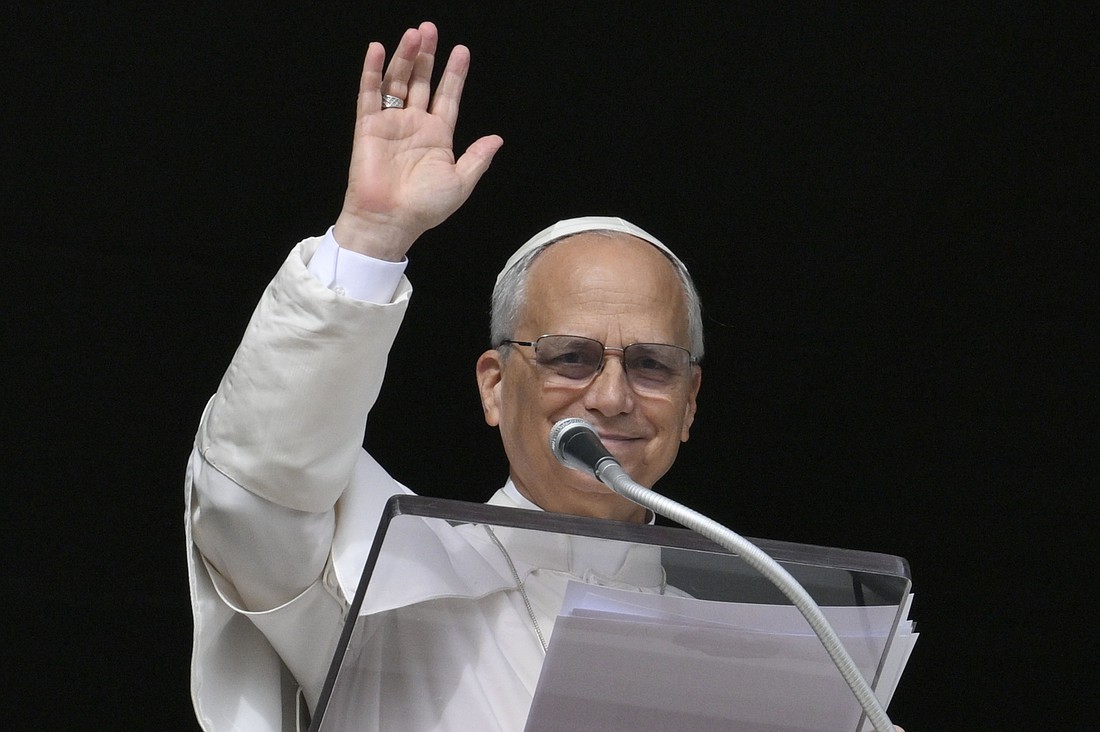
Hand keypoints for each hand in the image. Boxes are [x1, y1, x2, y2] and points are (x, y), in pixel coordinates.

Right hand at [333, 22, 502, 259]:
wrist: (390, 220)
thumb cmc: (425, 207)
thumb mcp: (461, 182)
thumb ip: (477, 158)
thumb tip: (497, 139)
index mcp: (437, 137)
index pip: (447, 97)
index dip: (454, 74)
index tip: (462, 51)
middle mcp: (414, 125)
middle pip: (422, 82)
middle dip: (427, 56)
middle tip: (431, 30)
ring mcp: (391, 123)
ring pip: (398, 81)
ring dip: (405, 57)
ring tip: (414, 34)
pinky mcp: (368, 126)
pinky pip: (369, 93)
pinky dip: (372, 70)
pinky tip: (378, 50)